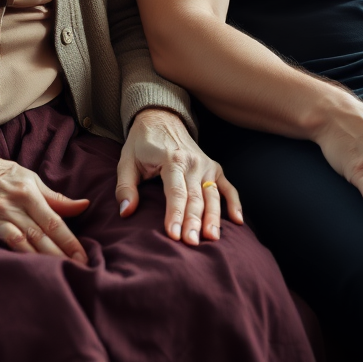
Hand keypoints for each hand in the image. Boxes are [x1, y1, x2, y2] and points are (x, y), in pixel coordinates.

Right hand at [0, 157, 89, 262]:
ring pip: (22, 243)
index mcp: (29, 192)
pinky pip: (0, 243)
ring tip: (55, 274)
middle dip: (60, 254)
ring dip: (39, 260)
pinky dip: (13, 255)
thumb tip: (83, 205)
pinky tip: (25, 269)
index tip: (83, 257)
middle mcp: (13, 205)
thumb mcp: (29, 178)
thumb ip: (55, 197)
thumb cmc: (1, 174)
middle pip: (40, 235)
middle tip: (77, 271)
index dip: (70, 241)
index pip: (54, 221)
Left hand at [116, 108, 242, 244]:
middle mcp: (192, 162)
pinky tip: (237, 222)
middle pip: (195, 197)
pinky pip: (228, 187)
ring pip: (212, 196)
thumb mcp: (126, 161)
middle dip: (194, 222)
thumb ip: (125, 187)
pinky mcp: (214, 167)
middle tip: (192, 244)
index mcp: (171, 159)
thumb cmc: (142, 144)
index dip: (175, 214)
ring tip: (212, 239)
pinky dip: (235, 203)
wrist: (161, 118)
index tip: (173, 235)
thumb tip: (126, 212)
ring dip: (213, 218)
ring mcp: (206, 164)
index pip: (175, 192)